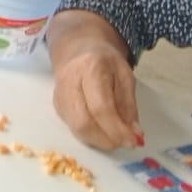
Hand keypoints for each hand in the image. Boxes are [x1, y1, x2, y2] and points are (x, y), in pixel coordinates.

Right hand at [51, 29, 142, 150]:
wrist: (77, 49)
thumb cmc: (105, 62)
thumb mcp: (125, 76)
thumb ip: (129, 105)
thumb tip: (134, 135)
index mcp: (90, 68)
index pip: (101, 107)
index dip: (117, 130)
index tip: (134, 141)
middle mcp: (69, 82)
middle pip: (83, 122)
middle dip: (107, 140)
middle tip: (125, 142)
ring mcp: (60, 95)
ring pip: (77, 129)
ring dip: (100, 141)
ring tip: (116, 137)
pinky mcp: (57, 106)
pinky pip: (74, 128)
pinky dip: (92, 136)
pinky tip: (103, 131)